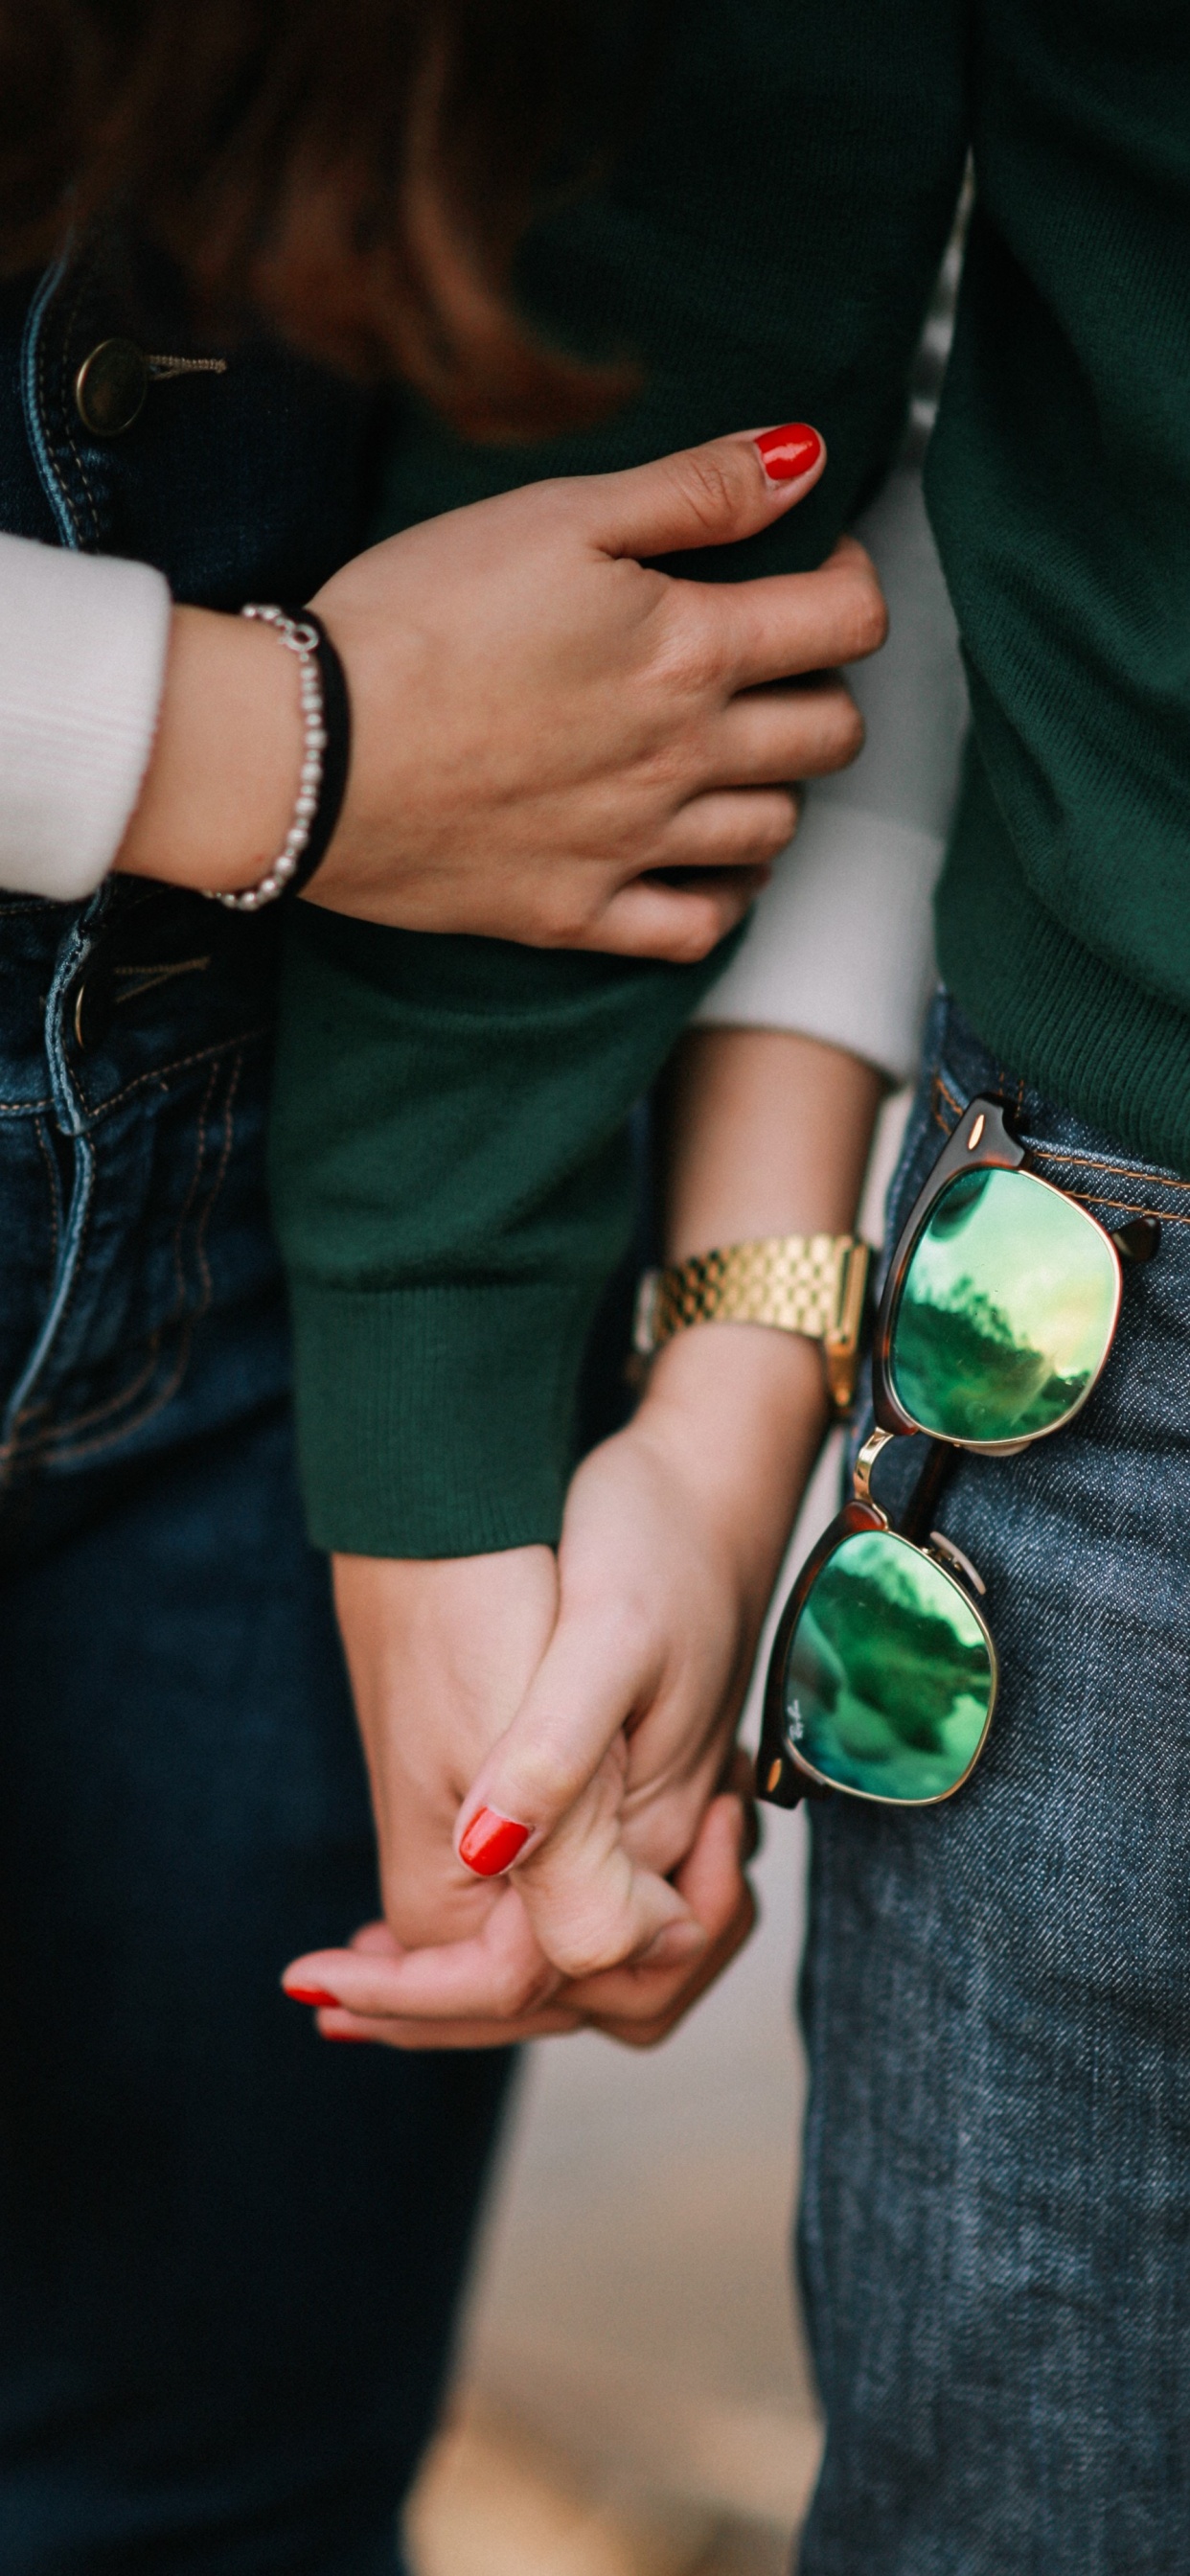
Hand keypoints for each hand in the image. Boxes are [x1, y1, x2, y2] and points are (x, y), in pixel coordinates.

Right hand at [117, 425, 885, 962]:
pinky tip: (701, 858)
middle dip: (822, 686)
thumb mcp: (556, 516)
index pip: (847, 624)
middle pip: (830, 735)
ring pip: (777, 829)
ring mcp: (635, 847)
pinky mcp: (576, 913)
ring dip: (776, 785)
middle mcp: (685, 759)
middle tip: (770, 659)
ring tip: (731, 750)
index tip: (817, 567)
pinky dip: (721, 894)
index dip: (852, 583)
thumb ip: (694, 489)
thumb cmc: (417, 616)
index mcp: (690, 652)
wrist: (304, 752)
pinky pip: (697, 926)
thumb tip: (808, 459)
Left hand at [282, 1326, 824, 2040]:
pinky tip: (428, 1911)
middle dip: (447, 2013)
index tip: (314, 1983)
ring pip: (576, 1971)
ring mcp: (654, 1824)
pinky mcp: (636, 1794)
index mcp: (651, 1825)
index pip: (541, 1974)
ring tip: (365, 1971)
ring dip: (479, 1989)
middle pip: (567, 1998)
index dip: (425, 1998)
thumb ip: (558, 1757)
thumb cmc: (656, 1540)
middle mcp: (661, 1846)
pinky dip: (503, 1934)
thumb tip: (480, 1857)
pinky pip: (574, 1906)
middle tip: (327, 1993)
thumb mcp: (609, 1634)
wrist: (706, 1480)